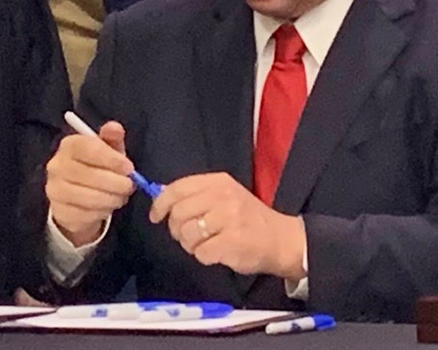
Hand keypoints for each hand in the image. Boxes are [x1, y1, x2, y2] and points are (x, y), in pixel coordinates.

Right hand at [46, 121, 135, 245]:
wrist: (77, 197)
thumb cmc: (96, 167)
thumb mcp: (107, 150)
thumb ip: (112, 137)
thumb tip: (115, 127)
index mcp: (69, 145)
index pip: (88, 148)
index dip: (111, 158)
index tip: (129, 168)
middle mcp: (56, 165)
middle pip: (88, 174)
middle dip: (115, 182)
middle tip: (130, 185)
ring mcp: (54, 190)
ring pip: (88, 197)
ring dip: (110, 198)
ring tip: (121, 196)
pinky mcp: (59, 211)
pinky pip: (85, 214)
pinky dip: (101, 212)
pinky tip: (107, 207)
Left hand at [149, 172, 305, 280]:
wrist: (281, 239)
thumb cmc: (247, 218)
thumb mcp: (224, 195)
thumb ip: (196, 195)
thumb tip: (161, 197)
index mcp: (218, 181)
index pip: (177, 188)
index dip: (161, 203)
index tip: (156, 216)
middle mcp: (222, 196)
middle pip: (178, 212)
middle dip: (176, 229)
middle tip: (185, 236)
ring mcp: (228, 218)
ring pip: (187, 234)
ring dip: (189, 245)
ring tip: (203, 245)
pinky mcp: (233, 242)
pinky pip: (201, 253)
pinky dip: (204, 257)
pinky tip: (216, 253)